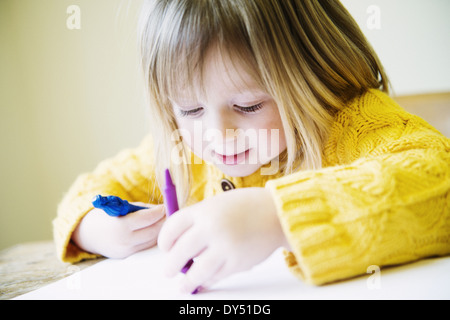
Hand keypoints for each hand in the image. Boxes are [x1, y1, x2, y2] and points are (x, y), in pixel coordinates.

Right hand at [72, 203, 164, 258]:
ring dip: (160, 230)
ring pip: (152, 240)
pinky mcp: (127, 256)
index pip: (148, 218)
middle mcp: (124, 241)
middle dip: (164, 221)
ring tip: (165, 220)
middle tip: (170, 213)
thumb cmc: (106, 215)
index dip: (160, 211)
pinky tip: (156, 230)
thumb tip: (163, 209)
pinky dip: (152, 237)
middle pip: (153, 231)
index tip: (166, 205)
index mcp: (121, 225)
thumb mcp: (122, 207)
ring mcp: (126, 251)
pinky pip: (145, 246)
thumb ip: (142, 209)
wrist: (87, 233)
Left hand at [158, 187, 286, 293]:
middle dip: (171, 265)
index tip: (165, 248)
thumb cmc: (245, 207)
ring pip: (196, 271)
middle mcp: (211, 228)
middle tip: (168, 271)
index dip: (164, 240)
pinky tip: (204, 282)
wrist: (276, 213)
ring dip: (187, 281)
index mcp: (203, 210)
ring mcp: (224, 246)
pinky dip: (207, 281)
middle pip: (179, 251)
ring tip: (183, 286)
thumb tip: (179, 246)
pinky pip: (215, 276)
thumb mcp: (217, 204)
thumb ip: (198, 220)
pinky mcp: (237, 262)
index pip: (172, 227)